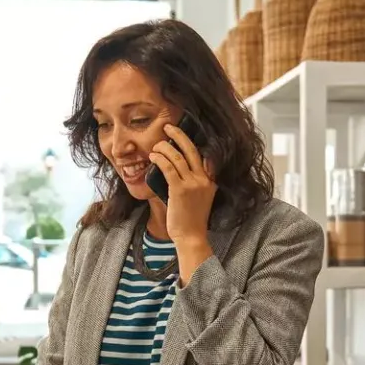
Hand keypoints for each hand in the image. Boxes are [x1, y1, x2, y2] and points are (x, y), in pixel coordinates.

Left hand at [151, 123, 216, 247]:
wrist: (192, 237)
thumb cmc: (191, 219)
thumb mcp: (200, 197)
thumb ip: (193, 182)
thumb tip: (176, 168)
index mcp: (210, 180)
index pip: (203, 154)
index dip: (191, 141)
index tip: (180, 133)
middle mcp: (204, 179)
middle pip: (191, 149)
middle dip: (178, 135)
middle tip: (168, 127)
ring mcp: (193, 184)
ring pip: (177, 157)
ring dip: (164, 148)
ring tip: (155, 146)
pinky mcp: (180, 190)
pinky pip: (168, 168)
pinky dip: (159, 159)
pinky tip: (153, 156)